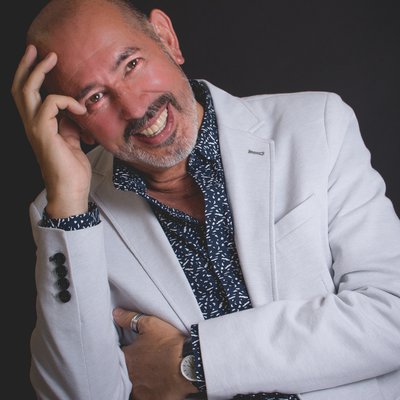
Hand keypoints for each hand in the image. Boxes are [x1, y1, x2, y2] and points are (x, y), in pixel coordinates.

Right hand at [11, 45, 90, 217]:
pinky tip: (79, 106)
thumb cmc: (72, 169)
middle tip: (37, 49)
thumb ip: (68, 125)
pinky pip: (49, 104)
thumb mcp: (72, 141)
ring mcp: (35, 128)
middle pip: (19, 88)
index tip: (41, 59)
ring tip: (52, 59)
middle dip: (27, 66)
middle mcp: (32, 125)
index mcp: (38, 126)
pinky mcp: (44, 133)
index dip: (29, 76)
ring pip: (26, 91)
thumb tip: (73, 111)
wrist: (71, 190)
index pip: (27, 96)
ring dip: (39, 71)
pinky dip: (65, 100)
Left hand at [113, 307, 198, 399]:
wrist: (188, 363)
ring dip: (138, 380)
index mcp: (128, 358)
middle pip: (125, 371)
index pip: (118, 355)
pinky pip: (145, 397)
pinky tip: (155, 385)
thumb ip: (130, 319)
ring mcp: (140, 390)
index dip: (126, 351)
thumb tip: (116, 314)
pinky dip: (148, 392)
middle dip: (131, 366)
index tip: (132, 349)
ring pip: (134, 386)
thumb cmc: (169, 343)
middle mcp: (130, 376)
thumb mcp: (150, 324)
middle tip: (143, 361)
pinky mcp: (151, 399)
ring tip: (150, 373)